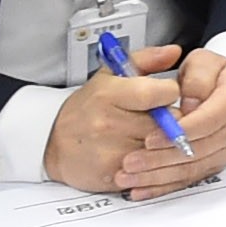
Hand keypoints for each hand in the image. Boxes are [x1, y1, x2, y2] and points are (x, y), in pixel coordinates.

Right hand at [44, 42, 195, 194]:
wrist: (51, 142)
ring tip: (151, 136)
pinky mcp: (115, 175)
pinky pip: (153, 169)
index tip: (165, 95)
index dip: (171, 93)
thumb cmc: (86, 108)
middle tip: (160, 119)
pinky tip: (143, 155)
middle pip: (170, 122)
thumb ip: (145, 60)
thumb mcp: (110, 75)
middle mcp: (110, 123)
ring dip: (164, 143)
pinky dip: (154, 163)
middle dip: (172, 120)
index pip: (163, 92)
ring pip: (164, 147)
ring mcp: (112, 151)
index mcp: (110, 94)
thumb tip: (174, 51)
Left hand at [108, 49, 225, 198]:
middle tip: (130, 162)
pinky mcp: (216, 162)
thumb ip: (196, 78)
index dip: (177, 133)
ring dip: (158, 176)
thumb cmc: (212, 75)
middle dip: (161, 159)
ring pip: (193, 168)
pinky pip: (190, 178)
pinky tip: (142, 190)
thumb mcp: (204, 61)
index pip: (206, 121)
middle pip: (197, 150)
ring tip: (128, 177)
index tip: (149, 138)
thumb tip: (187, 104)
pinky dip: (164, 186)